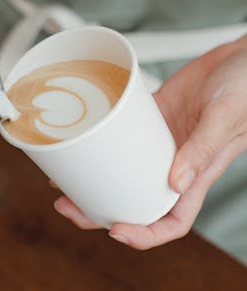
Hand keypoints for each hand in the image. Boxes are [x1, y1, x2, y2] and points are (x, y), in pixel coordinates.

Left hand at [54, 35, 246, 248]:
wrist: (242, 57)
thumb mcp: (224, 117)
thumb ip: (202, 149)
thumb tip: (174, 182)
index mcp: (197, 174)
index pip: (171, 221)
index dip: (144, 234)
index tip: (114, 231)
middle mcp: (175, 163)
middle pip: (134, 200)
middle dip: (99, 211)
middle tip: (65, 205)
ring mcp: (160, 141)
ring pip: (122, 172)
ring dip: (92, 180)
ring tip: (61, 180)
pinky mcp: (152, 118)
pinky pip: (121, 136)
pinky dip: (100, 143)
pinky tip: (81, 142)